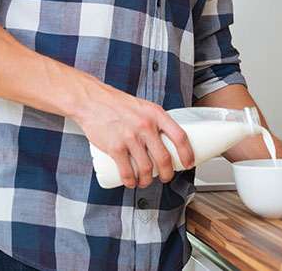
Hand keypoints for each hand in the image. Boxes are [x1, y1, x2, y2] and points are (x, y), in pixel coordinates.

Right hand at [74, 77, 194, 188]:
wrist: (92, 101)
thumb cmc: (118, 104)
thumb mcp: (144, 107)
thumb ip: (155, 121)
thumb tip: (167, 140)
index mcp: (156, 114)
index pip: (180, 136)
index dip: (187, 153)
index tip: (189, 162)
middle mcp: (145, 125)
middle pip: (164, 158)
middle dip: (168, 174)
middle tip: (165, 177)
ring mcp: (130, 137)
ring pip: (147, 169)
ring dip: (148, 181)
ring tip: (145, 181)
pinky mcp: (115, 147)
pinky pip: (127, 172)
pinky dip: (131, 182)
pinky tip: (131, 182)